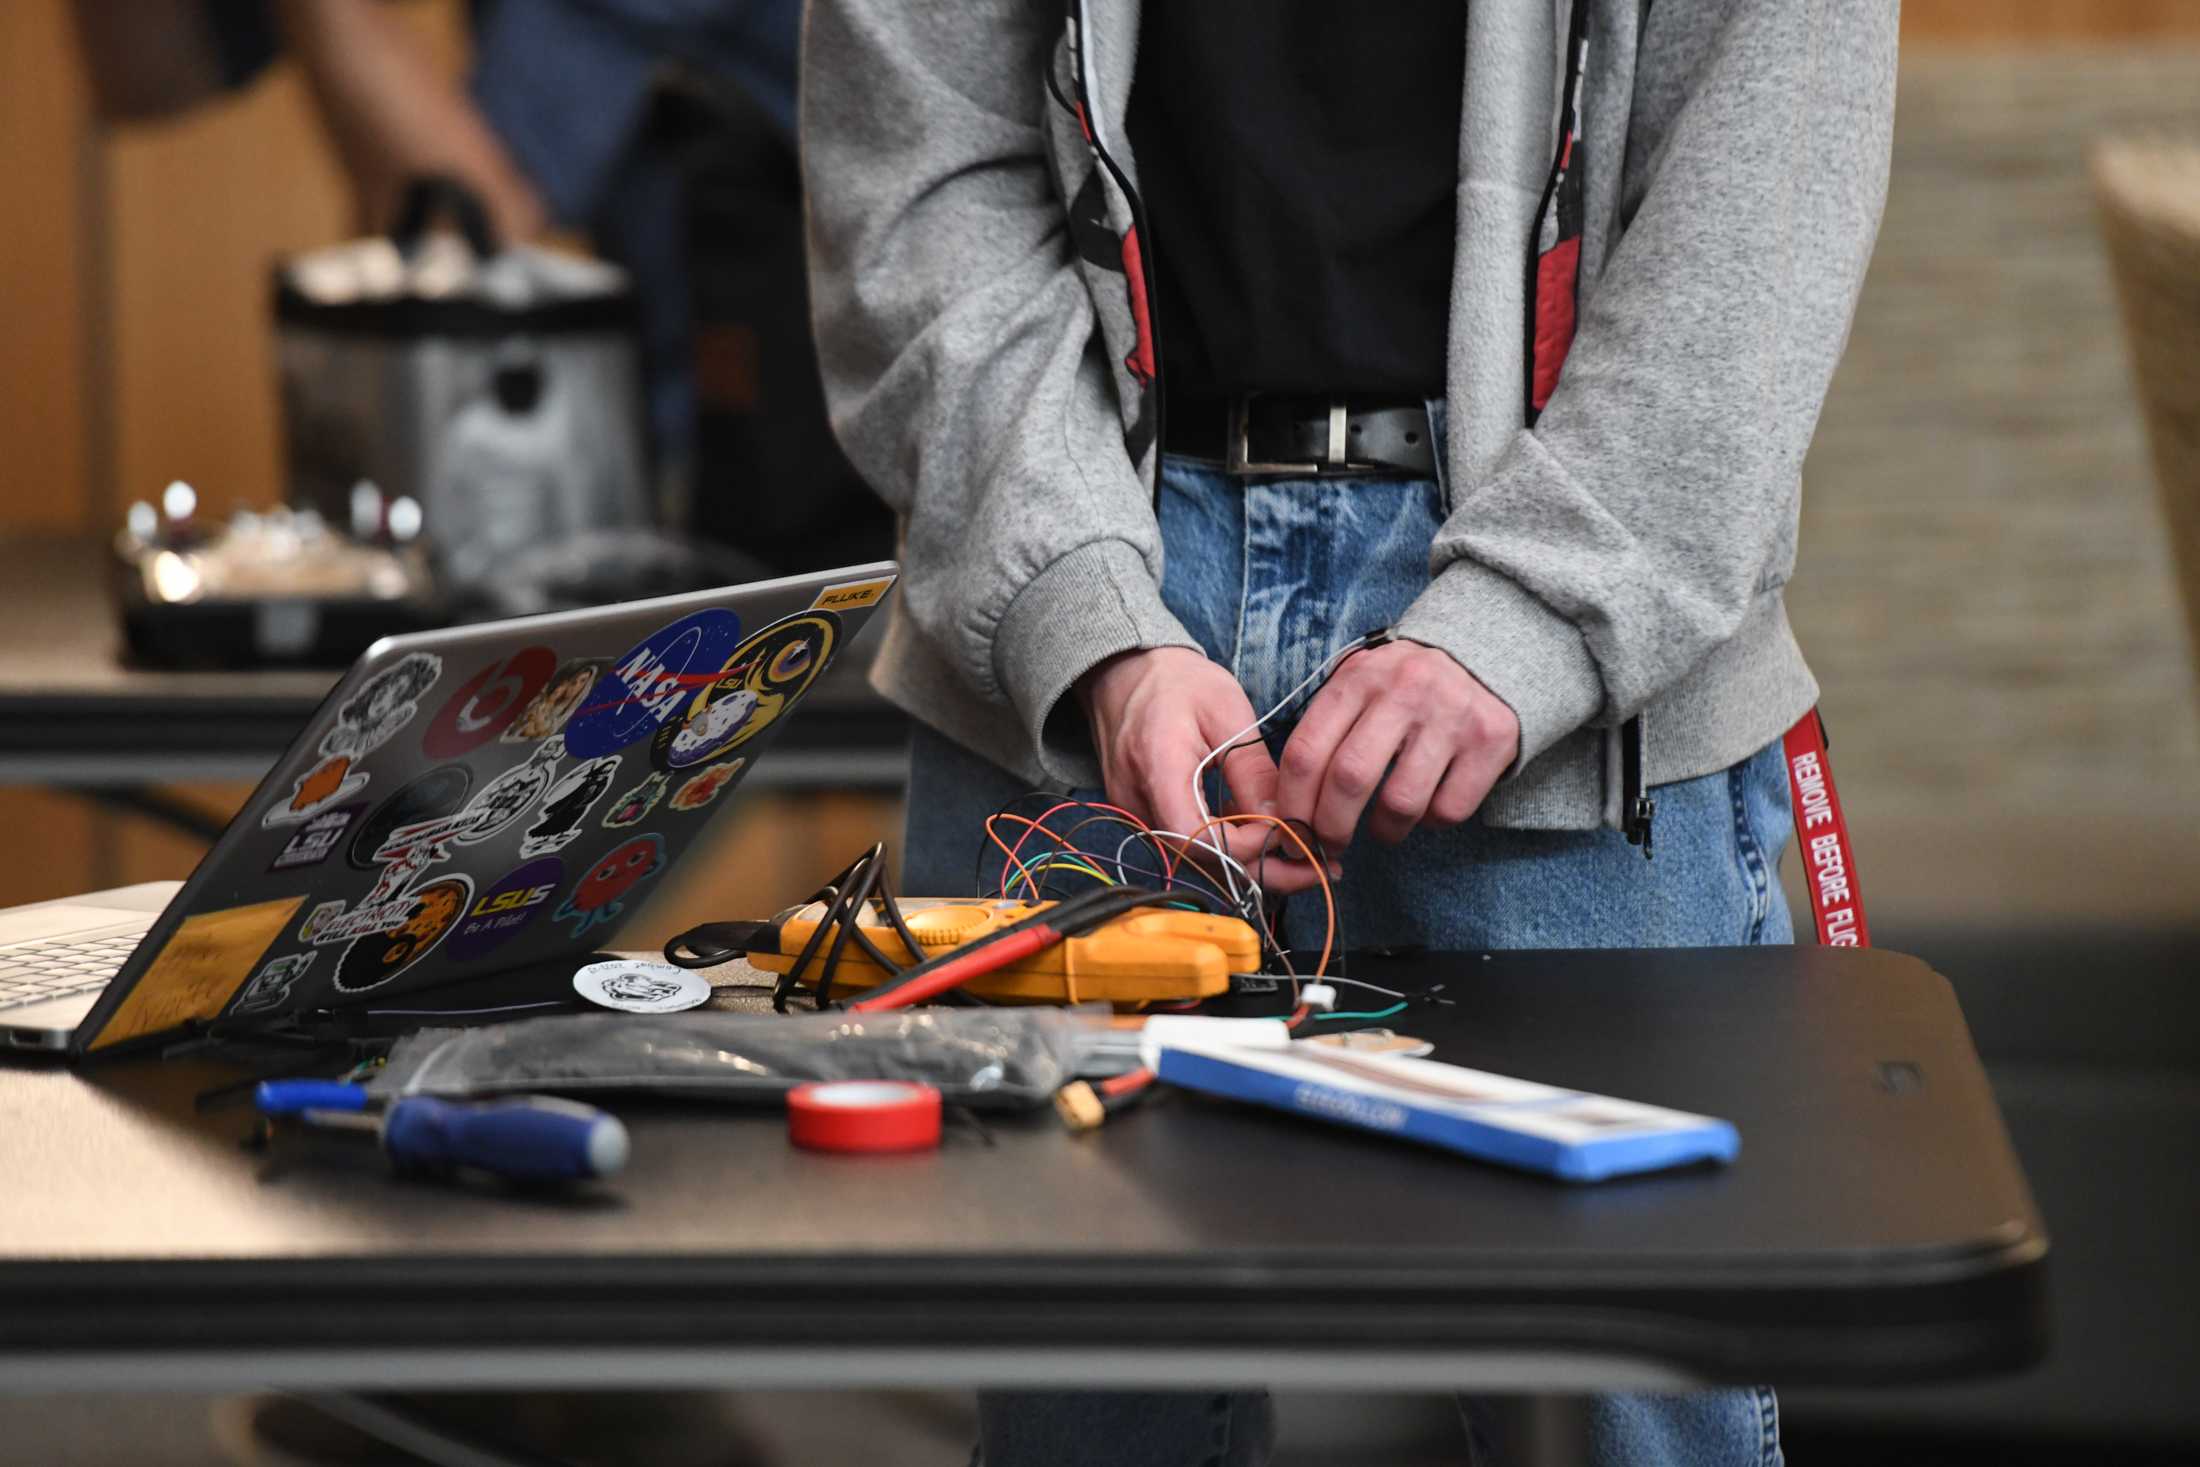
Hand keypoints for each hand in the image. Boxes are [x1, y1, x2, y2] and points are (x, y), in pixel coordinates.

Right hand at [1075, 647, 1292, 880]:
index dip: (1248, 846)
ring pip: (1199, 860)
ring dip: (1250, 862)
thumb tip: (1284, 824)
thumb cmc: (1178, 683)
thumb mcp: (1227, 713)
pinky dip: (1228, 847)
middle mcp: (1137, 803)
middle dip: (1263, 870)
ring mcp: (1135, 814)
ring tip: (1301, 854)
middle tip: (1317, 869)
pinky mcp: (1143, 817)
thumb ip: (1253, 772)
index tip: (1290, 832)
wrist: (1126, 674)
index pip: (1199, 839)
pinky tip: (1262, 836)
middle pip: (1202, 861)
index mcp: (1157, 768)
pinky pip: (1189, 845)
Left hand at [1274, 639, 1518, 856]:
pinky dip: (1431, 822)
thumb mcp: (1361, 683)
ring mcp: (1450, 715)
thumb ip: (1327, 730)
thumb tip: (1288, 808)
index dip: (1291, 805)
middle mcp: (1404, 690)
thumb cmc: (1404, 686)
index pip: (1306, 752)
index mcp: (1359, 677)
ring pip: (1400, 803)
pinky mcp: (1490, 740)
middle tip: (1329, 846)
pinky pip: (1448, 809)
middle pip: (1348, 780)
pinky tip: (1427, 807)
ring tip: (1382, 828)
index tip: (1290, 833)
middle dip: (1329, 828)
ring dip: (1384, 832)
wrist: (1487, 654)